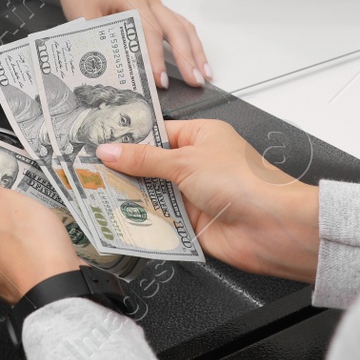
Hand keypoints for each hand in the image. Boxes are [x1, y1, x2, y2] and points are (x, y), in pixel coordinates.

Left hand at [0, 170, 80, 303]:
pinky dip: (25, 253)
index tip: (0, 192)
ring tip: (34, 228)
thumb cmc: (28, 245)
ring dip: (16, 235)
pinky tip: (40, 246)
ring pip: (0, 245)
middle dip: (2, 217)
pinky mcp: (11, 289)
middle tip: (20, 209)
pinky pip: (15, 262)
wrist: (57, 285)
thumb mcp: (4, 201)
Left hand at [52, 0, 211, 89]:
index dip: (155, 56)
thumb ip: (98, 42)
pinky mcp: (159, 12)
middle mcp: (148, 0)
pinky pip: (181, 26)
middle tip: (194, 81)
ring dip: (195, 51)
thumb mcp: (83, 19)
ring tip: (204, 75)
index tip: (160, 80)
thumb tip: (112, 74)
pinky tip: (198, 62)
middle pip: (173, 28)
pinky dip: (191, 44)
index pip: (148, 29)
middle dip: (185, 56)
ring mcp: (156, 5)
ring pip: (183, 27)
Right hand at [97, 120, 318, 282]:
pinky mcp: (190, 223)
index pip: (156, 133)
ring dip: (130, 196)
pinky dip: (142, 220)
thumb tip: (111, 150)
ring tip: (94, 192)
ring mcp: (192, 194)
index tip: (97, 142)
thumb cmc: (244, 182)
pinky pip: (159, 220)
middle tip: (88, 169)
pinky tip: (118, 217)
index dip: (128, 138)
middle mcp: (196, 164)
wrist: (270, 226)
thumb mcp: (185, 161)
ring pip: (151, 193)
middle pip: (150, 165)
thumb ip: (144, 159)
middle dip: (123, 169)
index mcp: (200, 136)